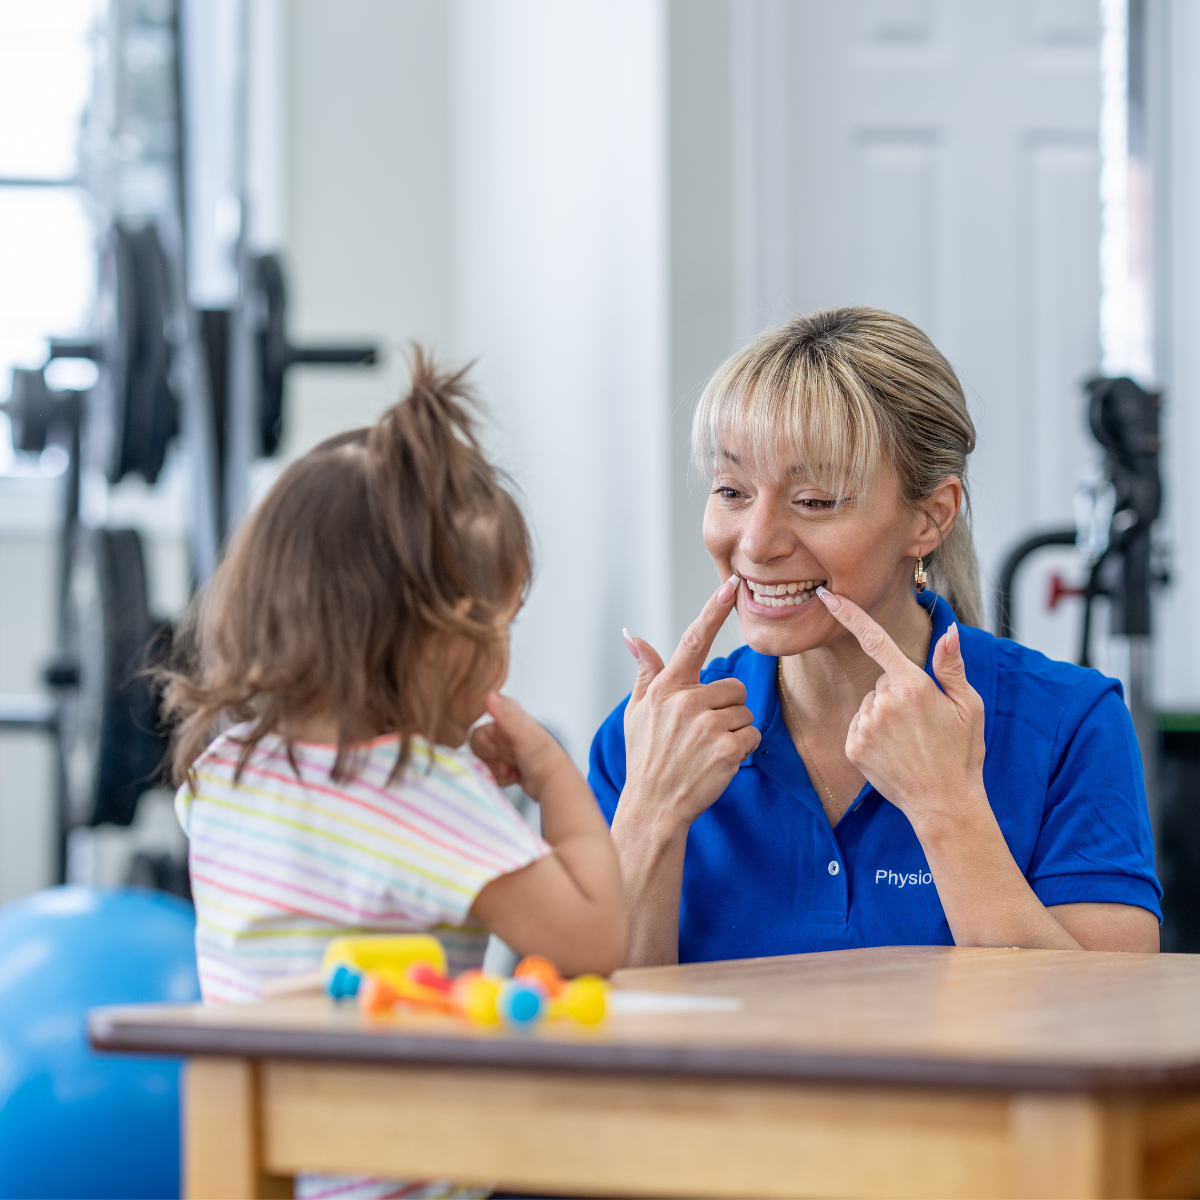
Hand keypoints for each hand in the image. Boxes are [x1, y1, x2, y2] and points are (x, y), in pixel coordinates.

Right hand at [470, 693, 571, 799]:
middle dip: (490, 758)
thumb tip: (490, 695)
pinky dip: (500, 778)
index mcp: (509, 719)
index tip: (496, 748)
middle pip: (479, 746)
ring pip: (483, 761)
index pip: (480, 728)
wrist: (552, 781)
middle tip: (505, 763)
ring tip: (511, 771)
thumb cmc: (542, 754)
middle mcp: (506, 733)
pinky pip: (490, 773)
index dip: (485, 741)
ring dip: (495, 769)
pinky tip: (513, 777)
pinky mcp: (506, 767)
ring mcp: (506, 750)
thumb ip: (505, 715)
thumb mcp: (522, 732)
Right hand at [621, 577, 761, 831]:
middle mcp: (686, 701)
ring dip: (734, 729)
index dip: (712, 611)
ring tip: (706, 749)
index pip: (692, 640)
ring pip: (744, 711)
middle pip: (733, 685)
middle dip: (726, 707)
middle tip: (701, 733)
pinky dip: (742, 748)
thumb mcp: (637, 712)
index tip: (731, 586)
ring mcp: (707, 725)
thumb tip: (632, 636)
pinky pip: (753, 734)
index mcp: (666, 688)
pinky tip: (718, 762)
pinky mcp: (728, 748)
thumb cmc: (645, 758)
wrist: (653, 807)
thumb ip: (645, 671)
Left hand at [816, 588, 985, 830]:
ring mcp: (866, 725)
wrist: (944, 804)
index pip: (875, 640)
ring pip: (870, 704)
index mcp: (914, 686)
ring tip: (911, 741)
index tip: (827, 596)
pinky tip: (893, 751)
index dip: (849, 614)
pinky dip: (872, 734)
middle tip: (924, 723)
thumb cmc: (962, 754)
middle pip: (883, 681)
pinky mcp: (853, 746)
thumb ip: (951, 667)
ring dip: (885, 715)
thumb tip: (949, 632)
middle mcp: (884, 702)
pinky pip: (859, 726)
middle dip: (899, 694)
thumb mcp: (968, 706)